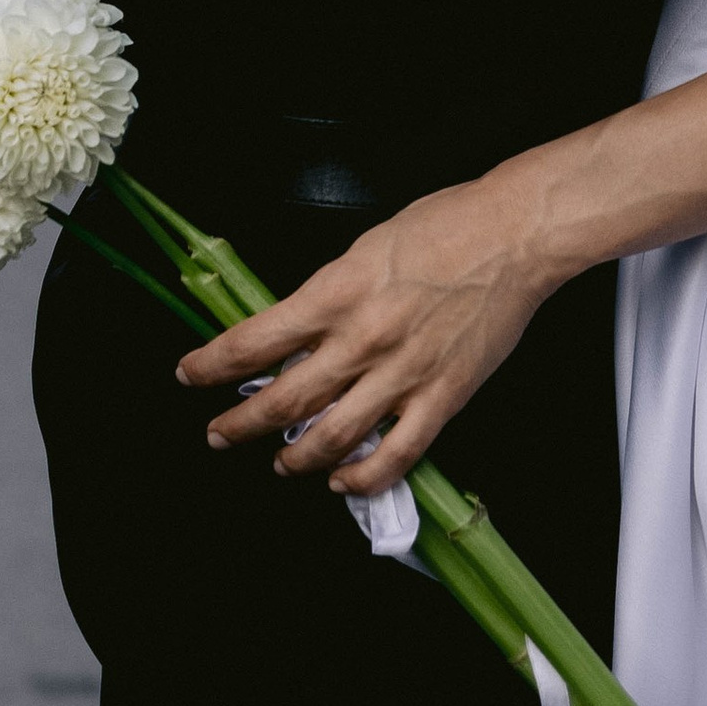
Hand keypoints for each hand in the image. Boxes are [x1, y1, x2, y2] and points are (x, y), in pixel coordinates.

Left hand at [174, 171, 560, 498]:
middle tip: (220, 432)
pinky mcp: (442, 397)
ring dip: (294, 458)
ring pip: (330, 438)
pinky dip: (362, 476)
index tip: (191, 374)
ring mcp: (402, 373)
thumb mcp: (366, 246)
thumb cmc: (447, 225)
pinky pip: (394, 455)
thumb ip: (330, 294)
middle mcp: (362, 339)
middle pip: (282, 400)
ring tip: (281, 462)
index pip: (254, 340)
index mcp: (337, 293)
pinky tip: (344, 479)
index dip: (212, 365)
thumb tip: (297, 331)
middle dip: (240, 424)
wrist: (515, 234)